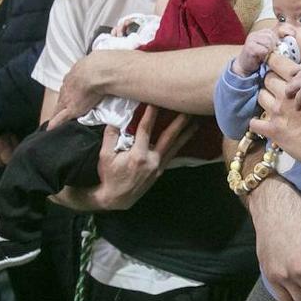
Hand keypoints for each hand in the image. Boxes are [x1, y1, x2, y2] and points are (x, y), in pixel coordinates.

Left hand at [48, 52, 108, 129]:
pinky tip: (51, 128)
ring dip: (59, 110)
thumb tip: (106, 63)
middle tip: (61, 106)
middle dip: (62, 100)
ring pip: (59, 106)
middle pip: (62, 95)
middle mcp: (67, 86)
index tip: (70, 93)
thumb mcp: (96, 63)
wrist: (97, 73)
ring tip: (56, 116)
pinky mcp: (71, 109)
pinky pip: (60, 118)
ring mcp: (67, 98)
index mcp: (74, 75)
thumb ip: (97, 66)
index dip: (69, 90)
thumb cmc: (99, 67)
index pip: (69, 84)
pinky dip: (55, 123)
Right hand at [59, 105, 193, 211]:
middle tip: (189, 109)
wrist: (116, 199)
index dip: (150, 114)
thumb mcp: (104, 156)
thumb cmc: (109, 176)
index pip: (145, 129)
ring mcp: (158, 166)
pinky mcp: (160, 171)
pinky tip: (187, 138)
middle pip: (169, 137)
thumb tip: (115, 119)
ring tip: (196, 122)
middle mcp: (152, 160)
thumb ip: (110, 136)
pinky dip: (180, 145)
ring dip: (186, 133)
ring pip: (175, 146)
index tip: (155, 101)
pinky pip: (173, 155)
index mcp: (138, 155)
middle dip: (180, 122)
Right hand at [233, 28, 277, 76]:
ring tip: (266, 55)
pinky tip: (262, 58)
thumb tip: (282, 44)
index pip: (271, 32)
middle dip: (273, 46)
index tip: (275, 48)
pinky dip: (265, 54)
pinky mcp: (250, 48)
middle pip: (270, 36)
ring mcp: (251, 40)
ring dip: (269, 50)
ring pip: (268, 42)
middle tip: (270, 53)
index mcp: (258, 33)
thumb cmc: (255, 58)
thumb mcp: (264, 48)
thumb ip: (271, 44)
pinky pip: (264, 49)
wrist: (243, 66)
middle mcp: (253, 35)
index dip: (275, 40)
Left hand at [251, 39, 300, 165]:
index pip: (279, 64)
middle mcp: (287, 92)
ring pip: (261, 97)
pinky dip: (257, 124)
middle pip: (268, 79)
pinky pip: (255, 123)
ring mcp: (279, 110)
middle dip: (270, 82)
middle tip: (275, 90)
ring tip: (272, 107)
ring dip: (265, 100)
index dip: (274, 64)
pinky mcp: (275, 130)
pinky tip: (264, 126)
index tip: (273, 67)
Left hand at [286, 61, 300, 108]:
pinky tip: (297, 108)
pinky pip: (297, 98)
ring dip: (289, 93)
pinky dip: (297, 104)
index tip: (292, 79)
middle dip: (290, 85)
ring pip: (290, 88)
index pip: (297, 68)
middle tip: (290, 91)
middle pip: (292, 79)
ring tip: (289, 98)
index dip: (293, 74)